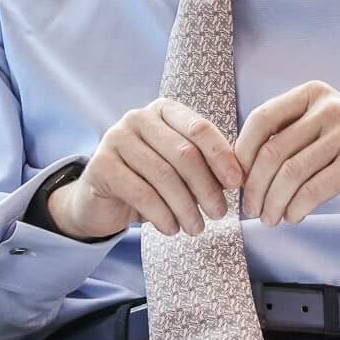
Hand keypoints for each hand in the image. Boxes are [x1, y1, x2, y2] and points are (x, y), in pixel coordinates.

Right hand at [48, 98, 242, 238]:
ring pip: (163, 176)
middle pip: (183, 153)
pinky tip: (171, 229)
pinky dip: (162, 216)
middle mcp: (137, 118)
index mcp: (163, 110)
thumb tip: (239, 178)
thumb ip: (206, 164)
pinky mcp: (100, 166)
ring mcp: (115, 139)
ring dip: (186, 208)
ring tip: (196, 228)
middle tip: (219, 214)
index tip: (237, 184)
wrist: (102, 200)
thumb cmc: (151, 181)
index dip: (222, 157)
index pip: (199, 128)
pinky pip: (141, 194)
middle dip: (206, 187)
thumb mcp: (180, 168)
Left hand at [233, 81, 339, 226]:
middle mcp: (330, 107)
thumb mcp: (322, 129)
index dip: (242, 153)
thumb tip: (238, 164)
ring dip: (273, 202)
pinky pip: (313, 190)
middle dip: (255, 186)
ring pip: (290, 173)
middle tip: (251, 209)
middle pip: (273, 150)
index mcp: (314, 93)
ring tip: (269, 219)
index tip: (237, 180)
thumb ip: (287, 135)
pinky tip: (293, 217)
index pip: (262, 119)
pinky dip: (296, 208)